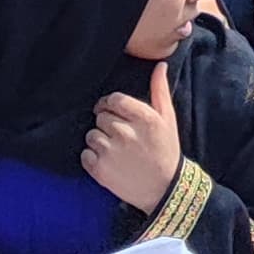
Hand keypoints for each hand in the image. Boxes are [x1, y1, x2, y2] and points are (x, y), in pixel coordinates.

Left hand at [82, 62, 184, 214]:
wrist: (164, 188)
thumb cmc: (166, 150)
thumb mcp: (168, 119)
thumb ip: (160, 90)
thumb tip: (160, 65)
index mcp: (143, 118)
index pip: (113, 100)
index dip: (110, 104)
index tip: (112, 111)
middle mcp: (125, 133)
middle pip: (101, 117)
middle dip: (107, 123)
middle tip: (120, 135)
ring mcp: (111, 152)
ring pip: (91, 134)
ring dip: (99, 140)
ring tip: (114, 149)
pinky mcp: (100, 170)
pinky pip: (85, 154)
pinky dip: (92, 158)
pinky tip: (108, 161)